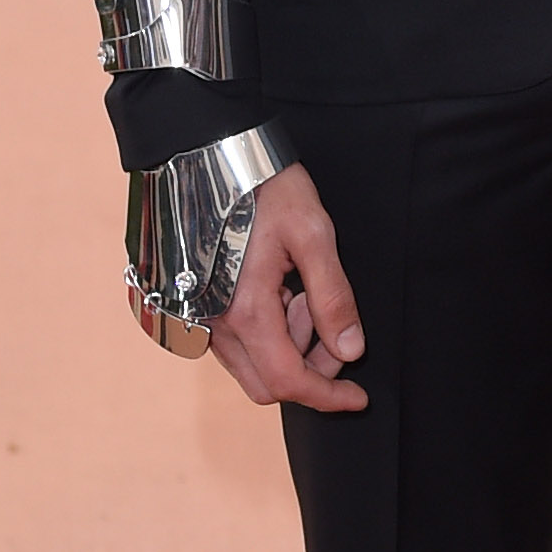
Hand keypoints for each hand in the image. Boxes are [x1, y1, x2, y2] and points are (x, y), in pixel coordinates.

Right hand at [205, 162, 367, 410]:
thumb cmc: (261, 187)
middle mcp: (213, 324)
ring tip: (300, 293)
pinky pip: (234, 344)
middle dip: (310, 369)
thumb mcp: (313, 233)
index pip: (290, 381)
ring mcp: (198, 317)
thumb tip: (350, 350)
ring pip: (250, 365)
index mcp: (245, 310)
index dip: (329, 397)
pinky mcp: (192, 307)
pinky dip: (265, 333)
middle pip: (267, 384)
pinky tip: (278, 291)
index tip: (359, 398)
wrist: (202, 153)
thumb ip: (332, 297)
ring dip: (288, 347)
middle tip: (330, 324)